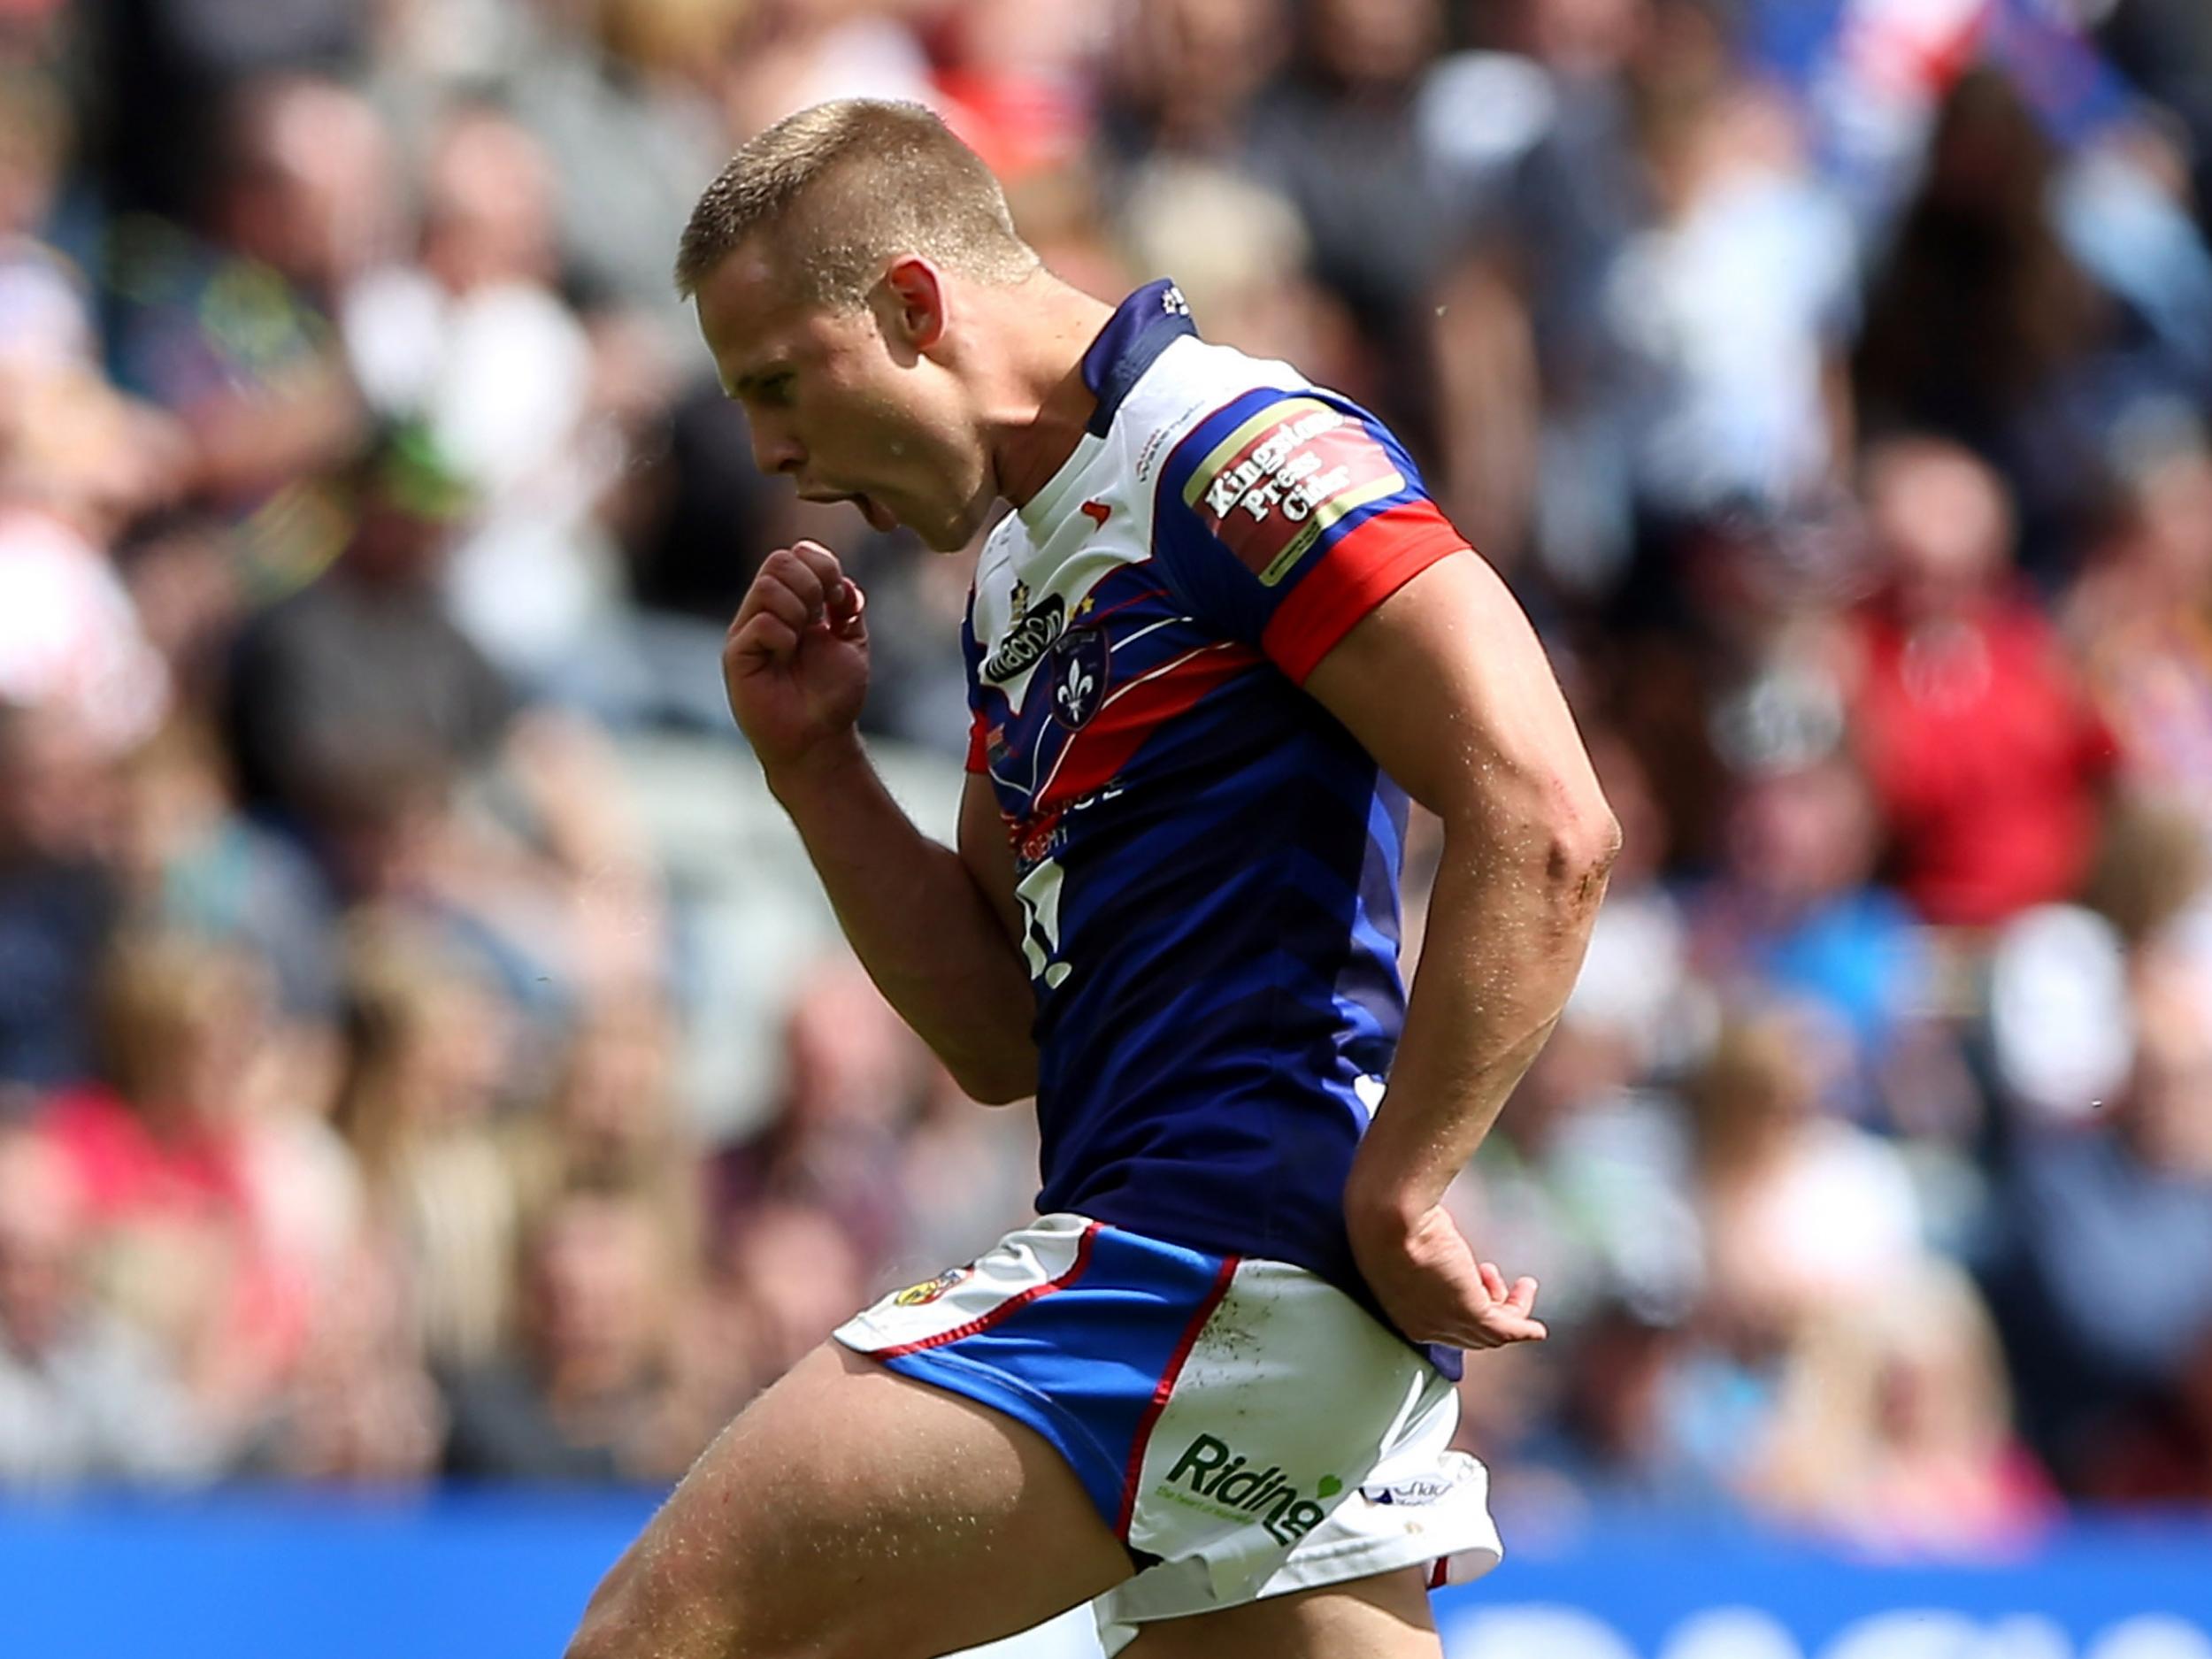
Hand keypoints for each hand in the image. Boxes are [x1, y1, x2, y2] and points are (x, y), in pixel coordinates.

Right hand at [723, 541, 869, 777]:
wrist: (820, 740)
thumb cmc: (832, 696)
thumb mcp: (851, 643)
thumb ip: (848, 608)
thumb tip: (844, 583)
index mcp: (790, 605)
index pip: (794, 556)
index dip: (822, 565)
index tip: (839, 599)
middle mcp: (765, 613)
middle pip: (778, 561)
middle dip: (812, 583)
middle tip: (821, 617)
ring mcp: (748, 633)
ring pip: (767, 586)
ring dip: (798, 608)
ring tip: (803, 638)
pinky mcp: (737, 656)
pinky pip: (760, 623)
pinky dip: (784, 636)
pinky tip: (787, 657)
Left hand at [1347, 1200, 1546, 1350]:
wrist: (1387, 1218)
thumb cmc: (1383, 1217)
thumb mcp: (1398, 1235)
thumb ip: (1411, 1242)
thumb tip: (1422, 1225)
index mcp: (1399, 1309)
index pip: (1438, 1323)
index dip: (1460, 1305)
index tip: (1473, 1284)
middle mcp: (1423, 1324)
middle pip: (1467, 1332)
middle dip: (1487, 1308)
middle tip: (1496, 1283)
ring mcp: (1448, 1321)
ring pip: (1490, 1331)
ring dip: (1511, 1310)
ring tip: (1522, 1287)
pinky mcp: (1471, 1311)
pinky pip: (1506, 1330)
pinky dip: (1523, 1327)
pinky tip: (1535, 1329)